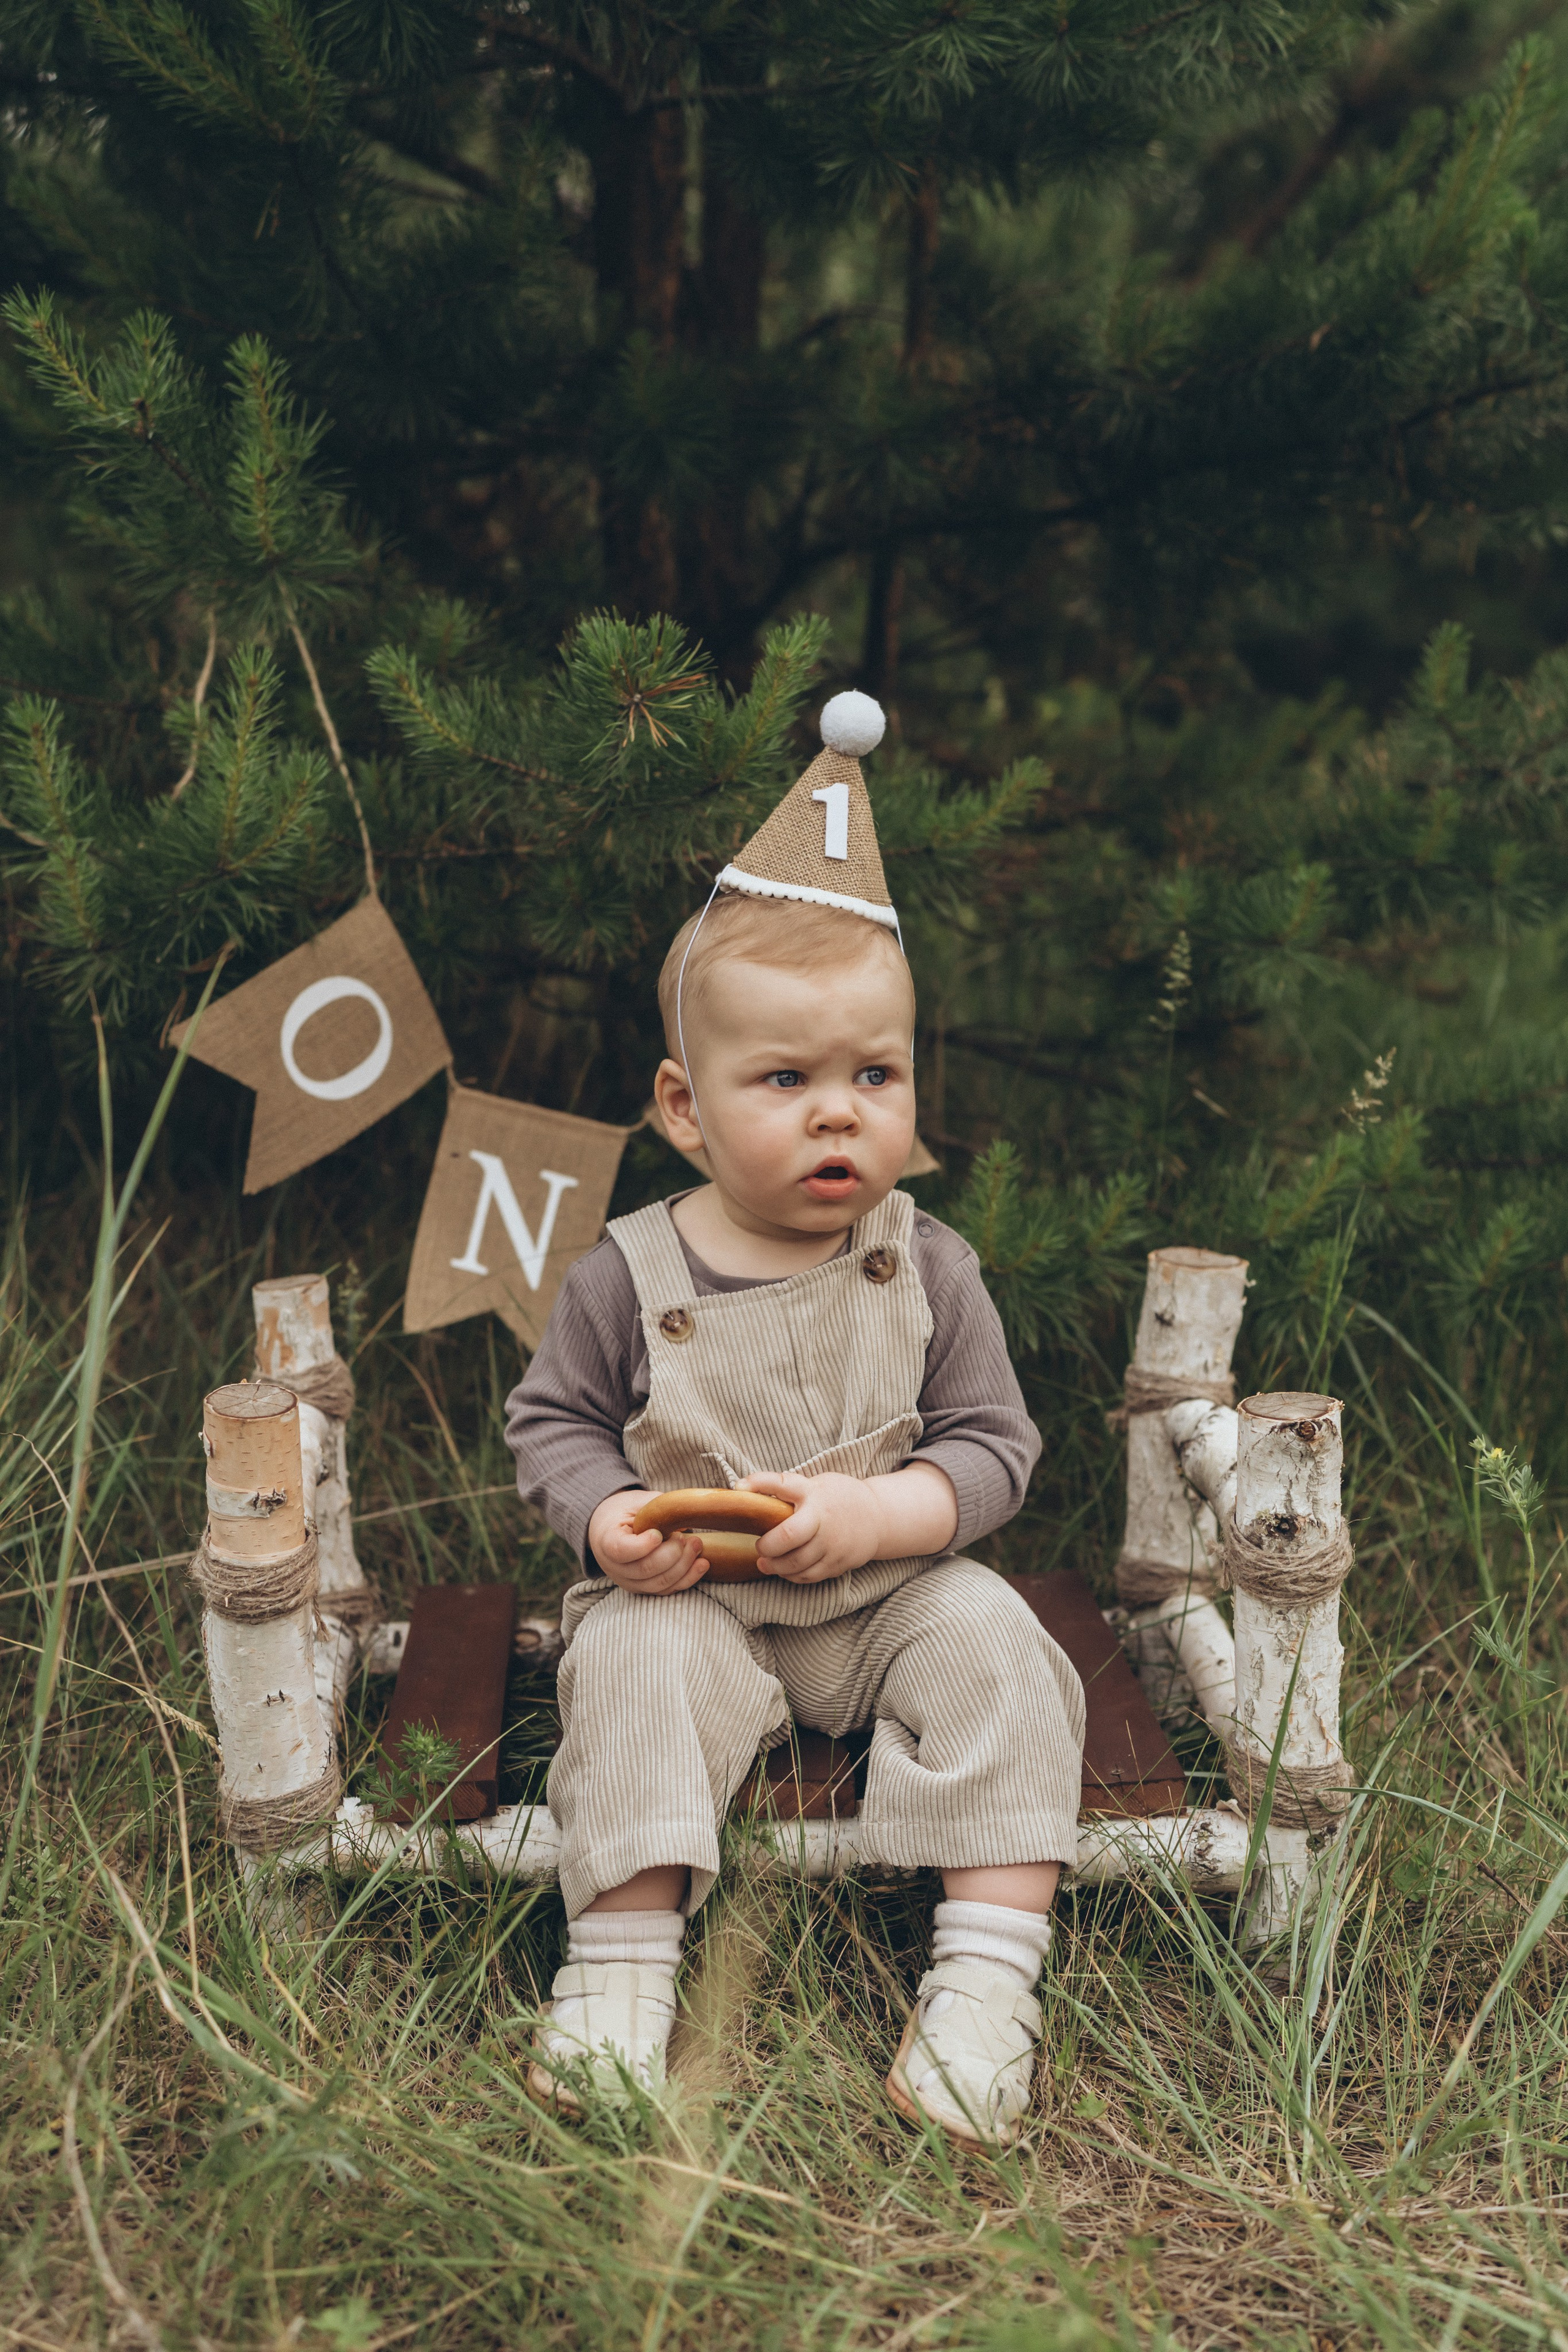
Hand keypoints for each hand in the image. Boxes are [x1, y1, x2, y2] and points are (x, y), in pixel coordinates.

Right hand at [587, 1489, 709, 1594]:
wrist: (610, 1528)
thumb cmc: (624, 1511)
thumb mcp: (635, 1502)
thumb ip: (655, 1508)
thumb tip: (684, 1521)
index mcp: (607, 1541)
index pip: (622, 1550)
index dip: (644, 1545)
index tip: (658, 1533)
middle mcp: (614, 1567)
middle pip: (645, 1569)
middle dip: (672, 1554)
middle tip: (686, 1537)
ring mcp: (629, 1581)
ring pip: (659, 1583)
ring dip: (684, 1566)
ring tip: (697, 1545)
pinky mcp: (644, 1588)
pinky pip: (667, 1590)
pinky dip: (687, 1579)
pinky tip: (702, 1564)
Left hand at [737, 1471, 883, 1584]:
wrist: (878, 1517)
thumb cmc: (838, 1497)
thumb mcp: (816, 1484)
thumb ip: (788, 1489)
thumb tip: (744, 1490)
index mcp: (814, 1493)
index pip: (784, 1484)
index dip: (759, 1484)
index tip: (739, 1489)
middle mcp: (824, 1519)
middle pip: (789, 1536)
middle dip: (768, 1546)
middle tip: (760, 1547)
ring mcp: (833, 1544)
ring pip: (797, 1563)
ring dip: (775, 1566)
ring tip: (765, 1563)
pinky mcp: (839, 1563)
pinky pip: (810, 1575)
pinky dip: (792, 1576)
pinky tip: (784, 1570)